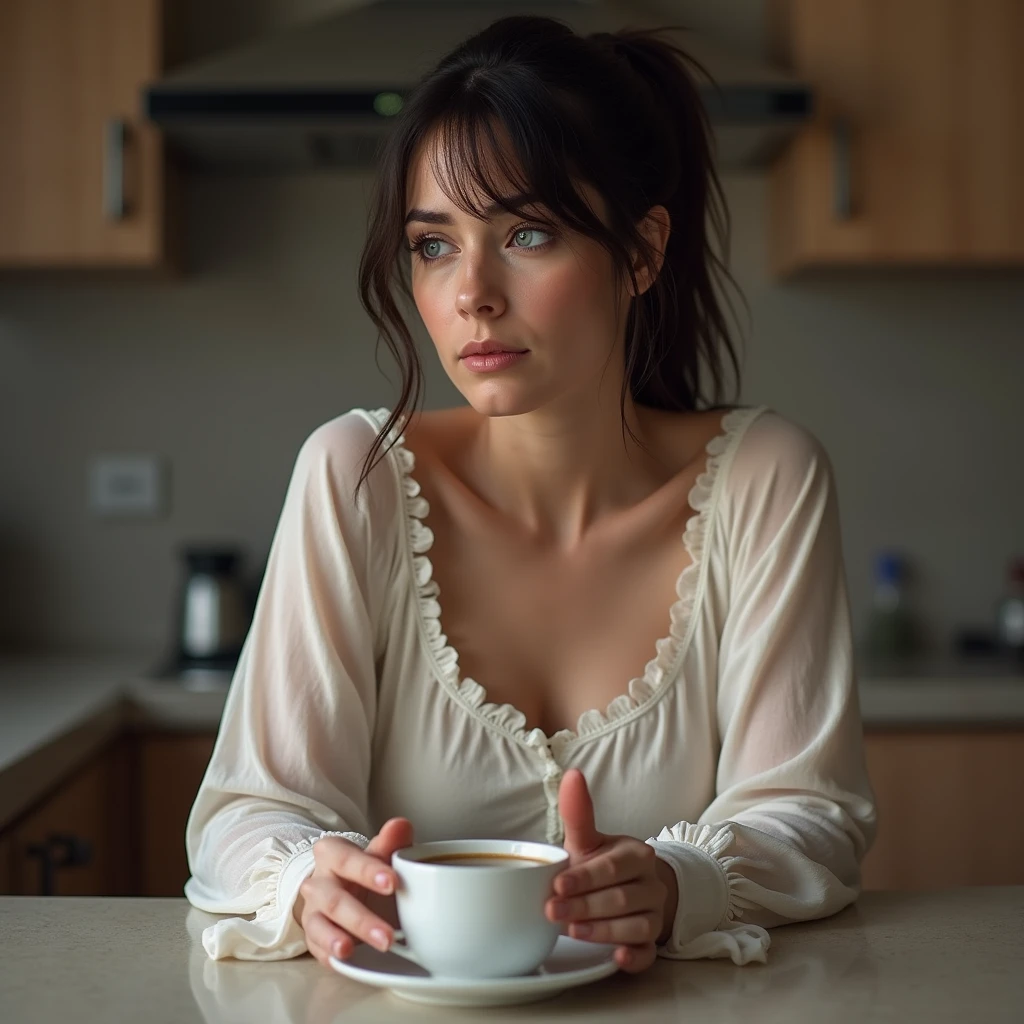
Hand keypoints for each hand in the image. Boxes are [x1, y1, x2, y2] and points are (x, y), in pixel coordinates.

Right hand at [295, 818, 413, 966]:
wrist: (348, 889)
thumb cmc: (366, 870)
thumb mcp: (380, 854)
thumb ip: (391, 843)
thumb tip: (401, 825)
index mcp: (333, 854)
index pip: (346, 859)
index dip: (368, 870)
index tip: (392, 882)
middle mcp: (318, 882)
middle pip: (334, 899)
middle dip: (361, 919)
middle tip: (389, 935)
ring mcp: (313, 910)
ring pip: (320, 925)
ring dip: (338, 940)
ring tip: (351, 951)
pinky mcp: (312, 937)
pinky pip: (315, 947)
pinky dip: (328, 955)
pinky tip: (343, 961)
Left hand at [547, 769, 677, 972]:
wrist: (635, 888)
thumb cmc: (603, 864)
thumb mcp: (589, 840)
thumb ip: (579, 813)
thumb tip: (572, 774)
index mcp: (635, 855)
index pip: (611, 867)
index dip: (585, 877)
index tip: (558, 885)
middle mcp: (650, 884)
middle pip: (621, 897)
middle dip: (586, 905)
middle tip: (552, 911)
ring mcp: (654, 915)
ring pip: (636, 925)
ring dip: (604, 931)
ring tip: (573, 932)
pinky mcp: (652, 943)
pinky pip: (649, 953)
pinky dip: (635, 957)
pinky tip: (617, 958)